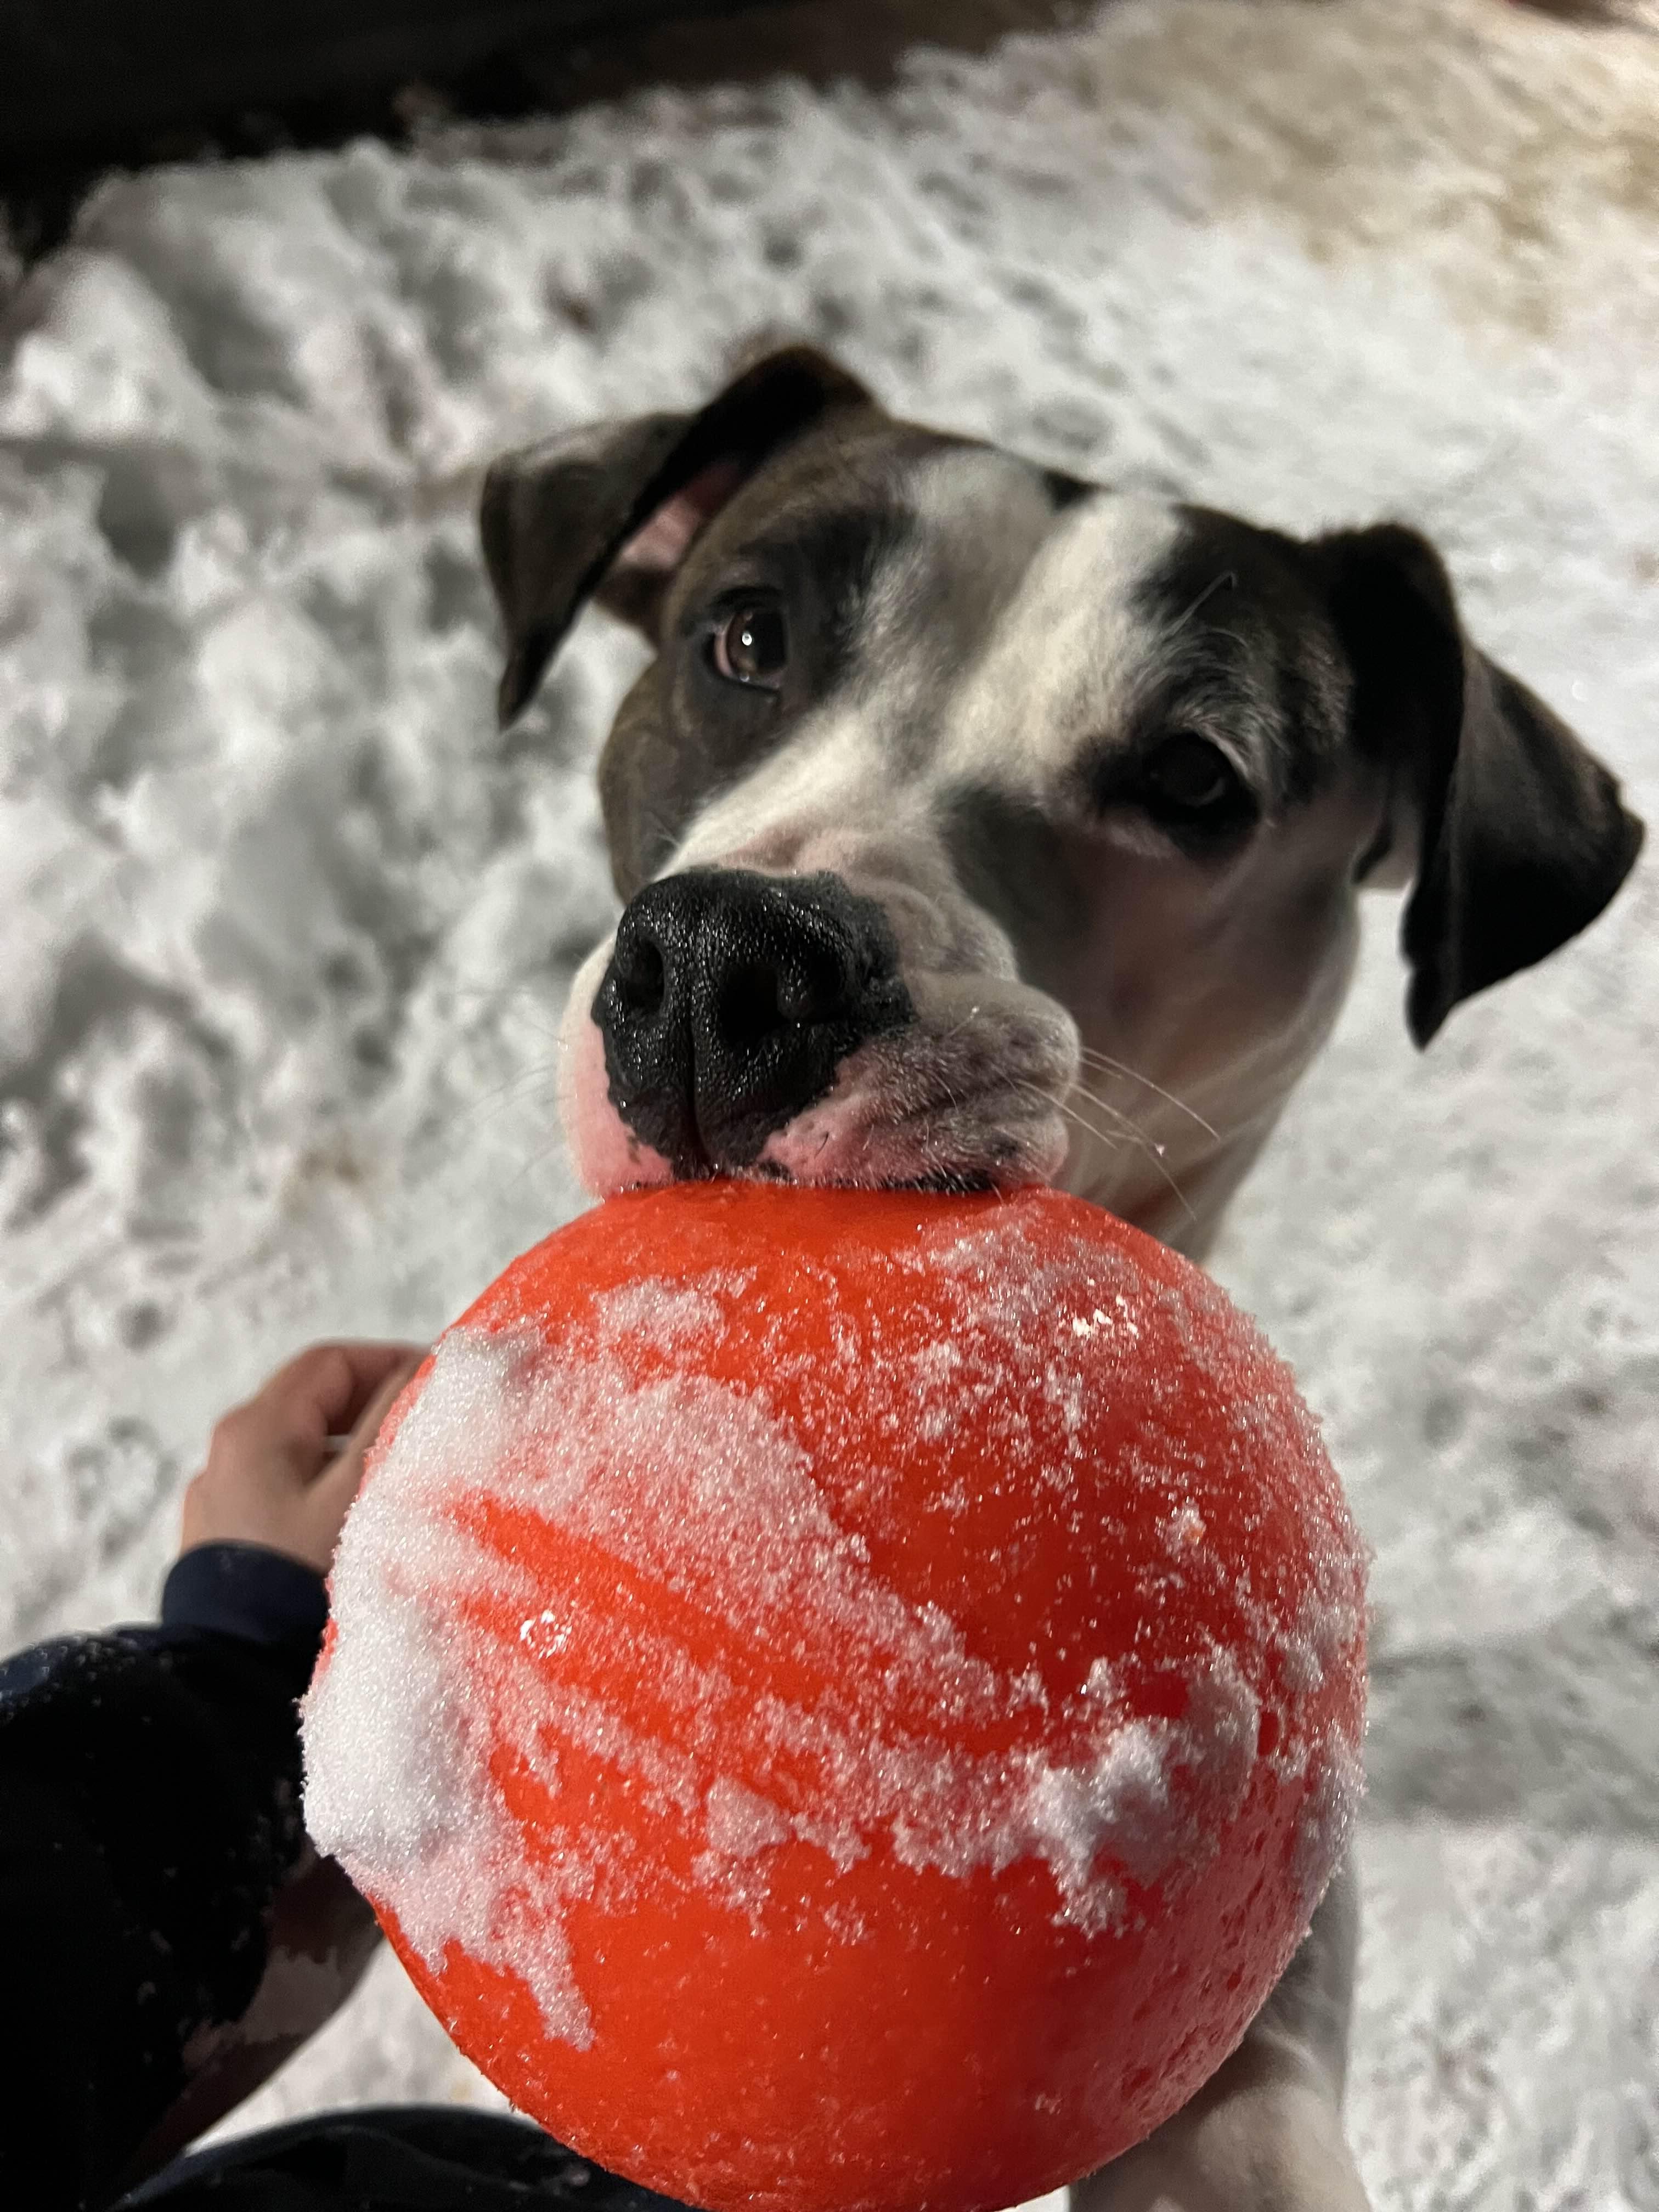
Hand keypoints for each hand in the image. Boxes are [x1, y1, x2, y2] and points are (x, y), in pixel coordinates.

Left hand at [180, 1342, 426, 1575]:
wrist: (234, 1673)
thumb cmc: (300, 1575)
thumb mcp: (357, 1491)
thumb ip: (393, 1420)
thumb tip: (430, 1365)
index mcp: (255, 1425)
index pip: (332, 1362)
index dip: (391, 1362)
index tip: (440, 1384)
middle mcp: (228, 1451)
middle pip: (314, 1402)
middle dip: (377, 1406)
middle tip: (430, 1428)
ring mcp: (221, 1497)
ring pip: (302, 1450)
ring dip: (355, 1450)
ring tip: (404, 1477)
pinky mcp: (225, 1539)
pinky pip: (285, 1491)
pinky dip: (328, 1489)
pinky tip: (360, 1522)